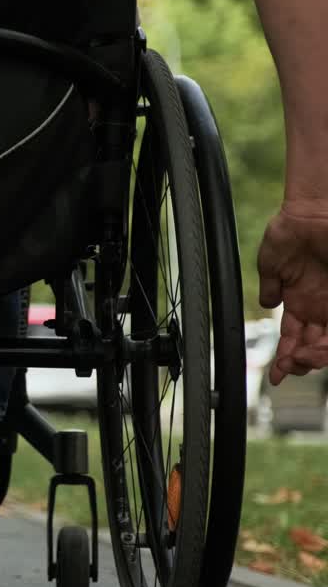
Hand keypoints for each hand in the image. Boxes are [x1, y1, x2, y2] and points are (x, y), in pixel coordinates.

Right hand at [257, 203, 327, 383]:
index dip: (286, 359)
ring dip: (316, 356)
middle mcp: (320, 307)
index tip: (277, 375)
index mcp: (300, 303)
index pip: (294, 339)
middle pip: (314, 346)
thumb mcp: (271, 264)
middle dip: (302, 362)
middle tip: (291, 366)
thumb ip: (270, 287)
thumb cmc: (292, 231)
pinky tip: (319, 349)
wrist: (312, 210)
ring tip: (305, 359)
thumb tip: (266, 304)